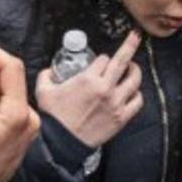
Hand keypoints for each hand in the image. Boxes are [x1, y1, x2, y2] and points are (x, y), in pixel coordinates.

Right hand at [36, 31, 143, 147]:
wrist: (62, 144)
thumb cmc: (54, 119)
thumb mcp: (44, 90)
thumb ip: (47, 75)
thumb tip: (49, 70)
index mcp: (87, 79)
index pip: (103, 59)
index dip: (101, 59)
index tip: (100, 63)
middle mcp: (104, 88)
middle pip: (123, 60)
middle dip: (130, 44)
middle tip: (135, 37)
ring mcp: (115, 103)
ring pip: (134, 80)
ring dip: (135, 71)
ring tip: (133, 68)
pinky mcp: (121, 117)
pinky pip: (137, 101)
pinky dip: (137, 94)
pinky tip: (132, 92)